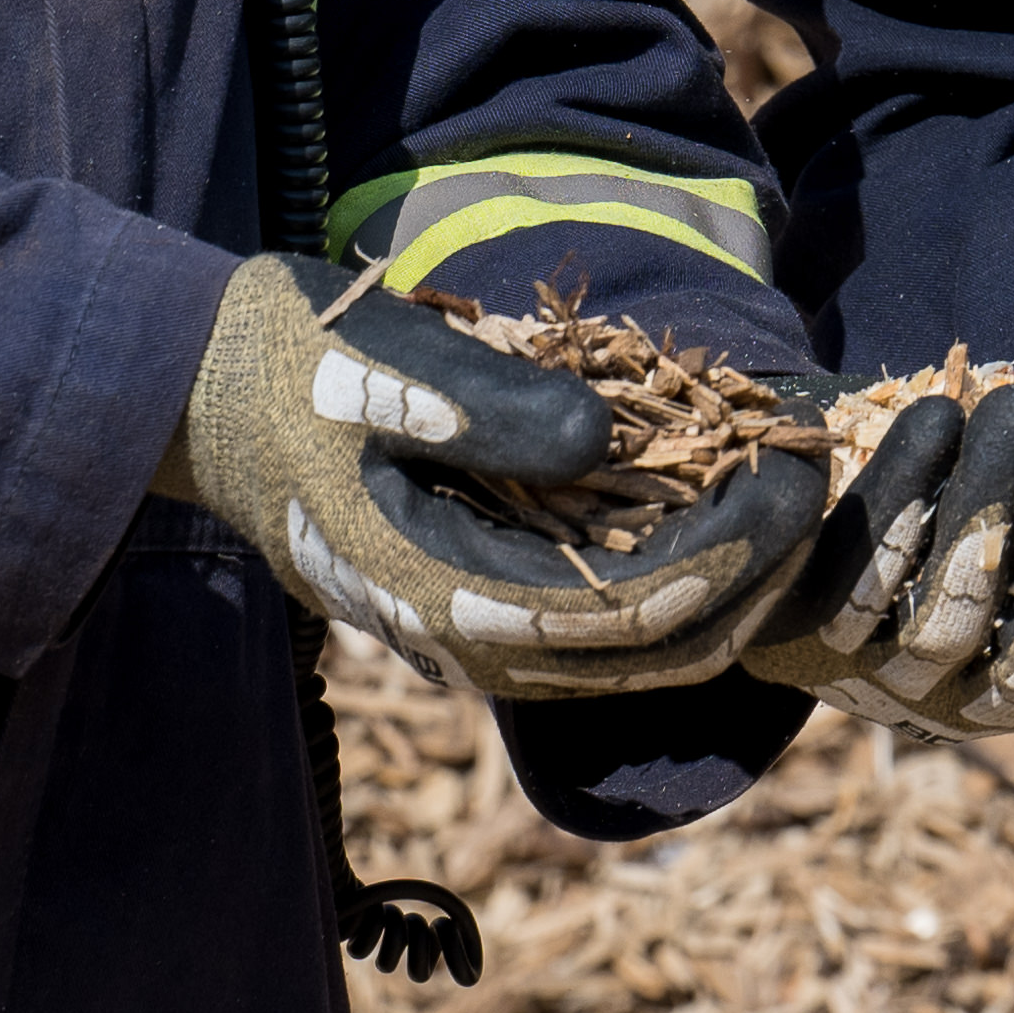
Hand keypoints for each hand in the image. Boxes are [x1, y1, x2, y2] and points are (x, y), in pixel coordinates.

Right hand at [161, 259, 829, 699]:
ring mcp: (471, 630)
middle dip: (755, 574)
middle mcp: (463, 638)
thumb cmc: (281, 360)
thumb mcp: (374, 361)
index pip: (627, 609)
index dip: (732, 549)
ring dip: (728, 585)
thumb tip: (605, 440)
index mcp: (437, 592)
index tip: (796, 468)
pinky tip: (725, 509)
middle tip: (821, 478)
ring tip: (795, 496)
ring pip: (637, 651)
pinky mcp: (477, 599)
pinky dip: (677, 577)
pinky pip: (604, 620)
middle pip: (653, 651)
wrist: (192, 392)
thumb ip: (488, 405)